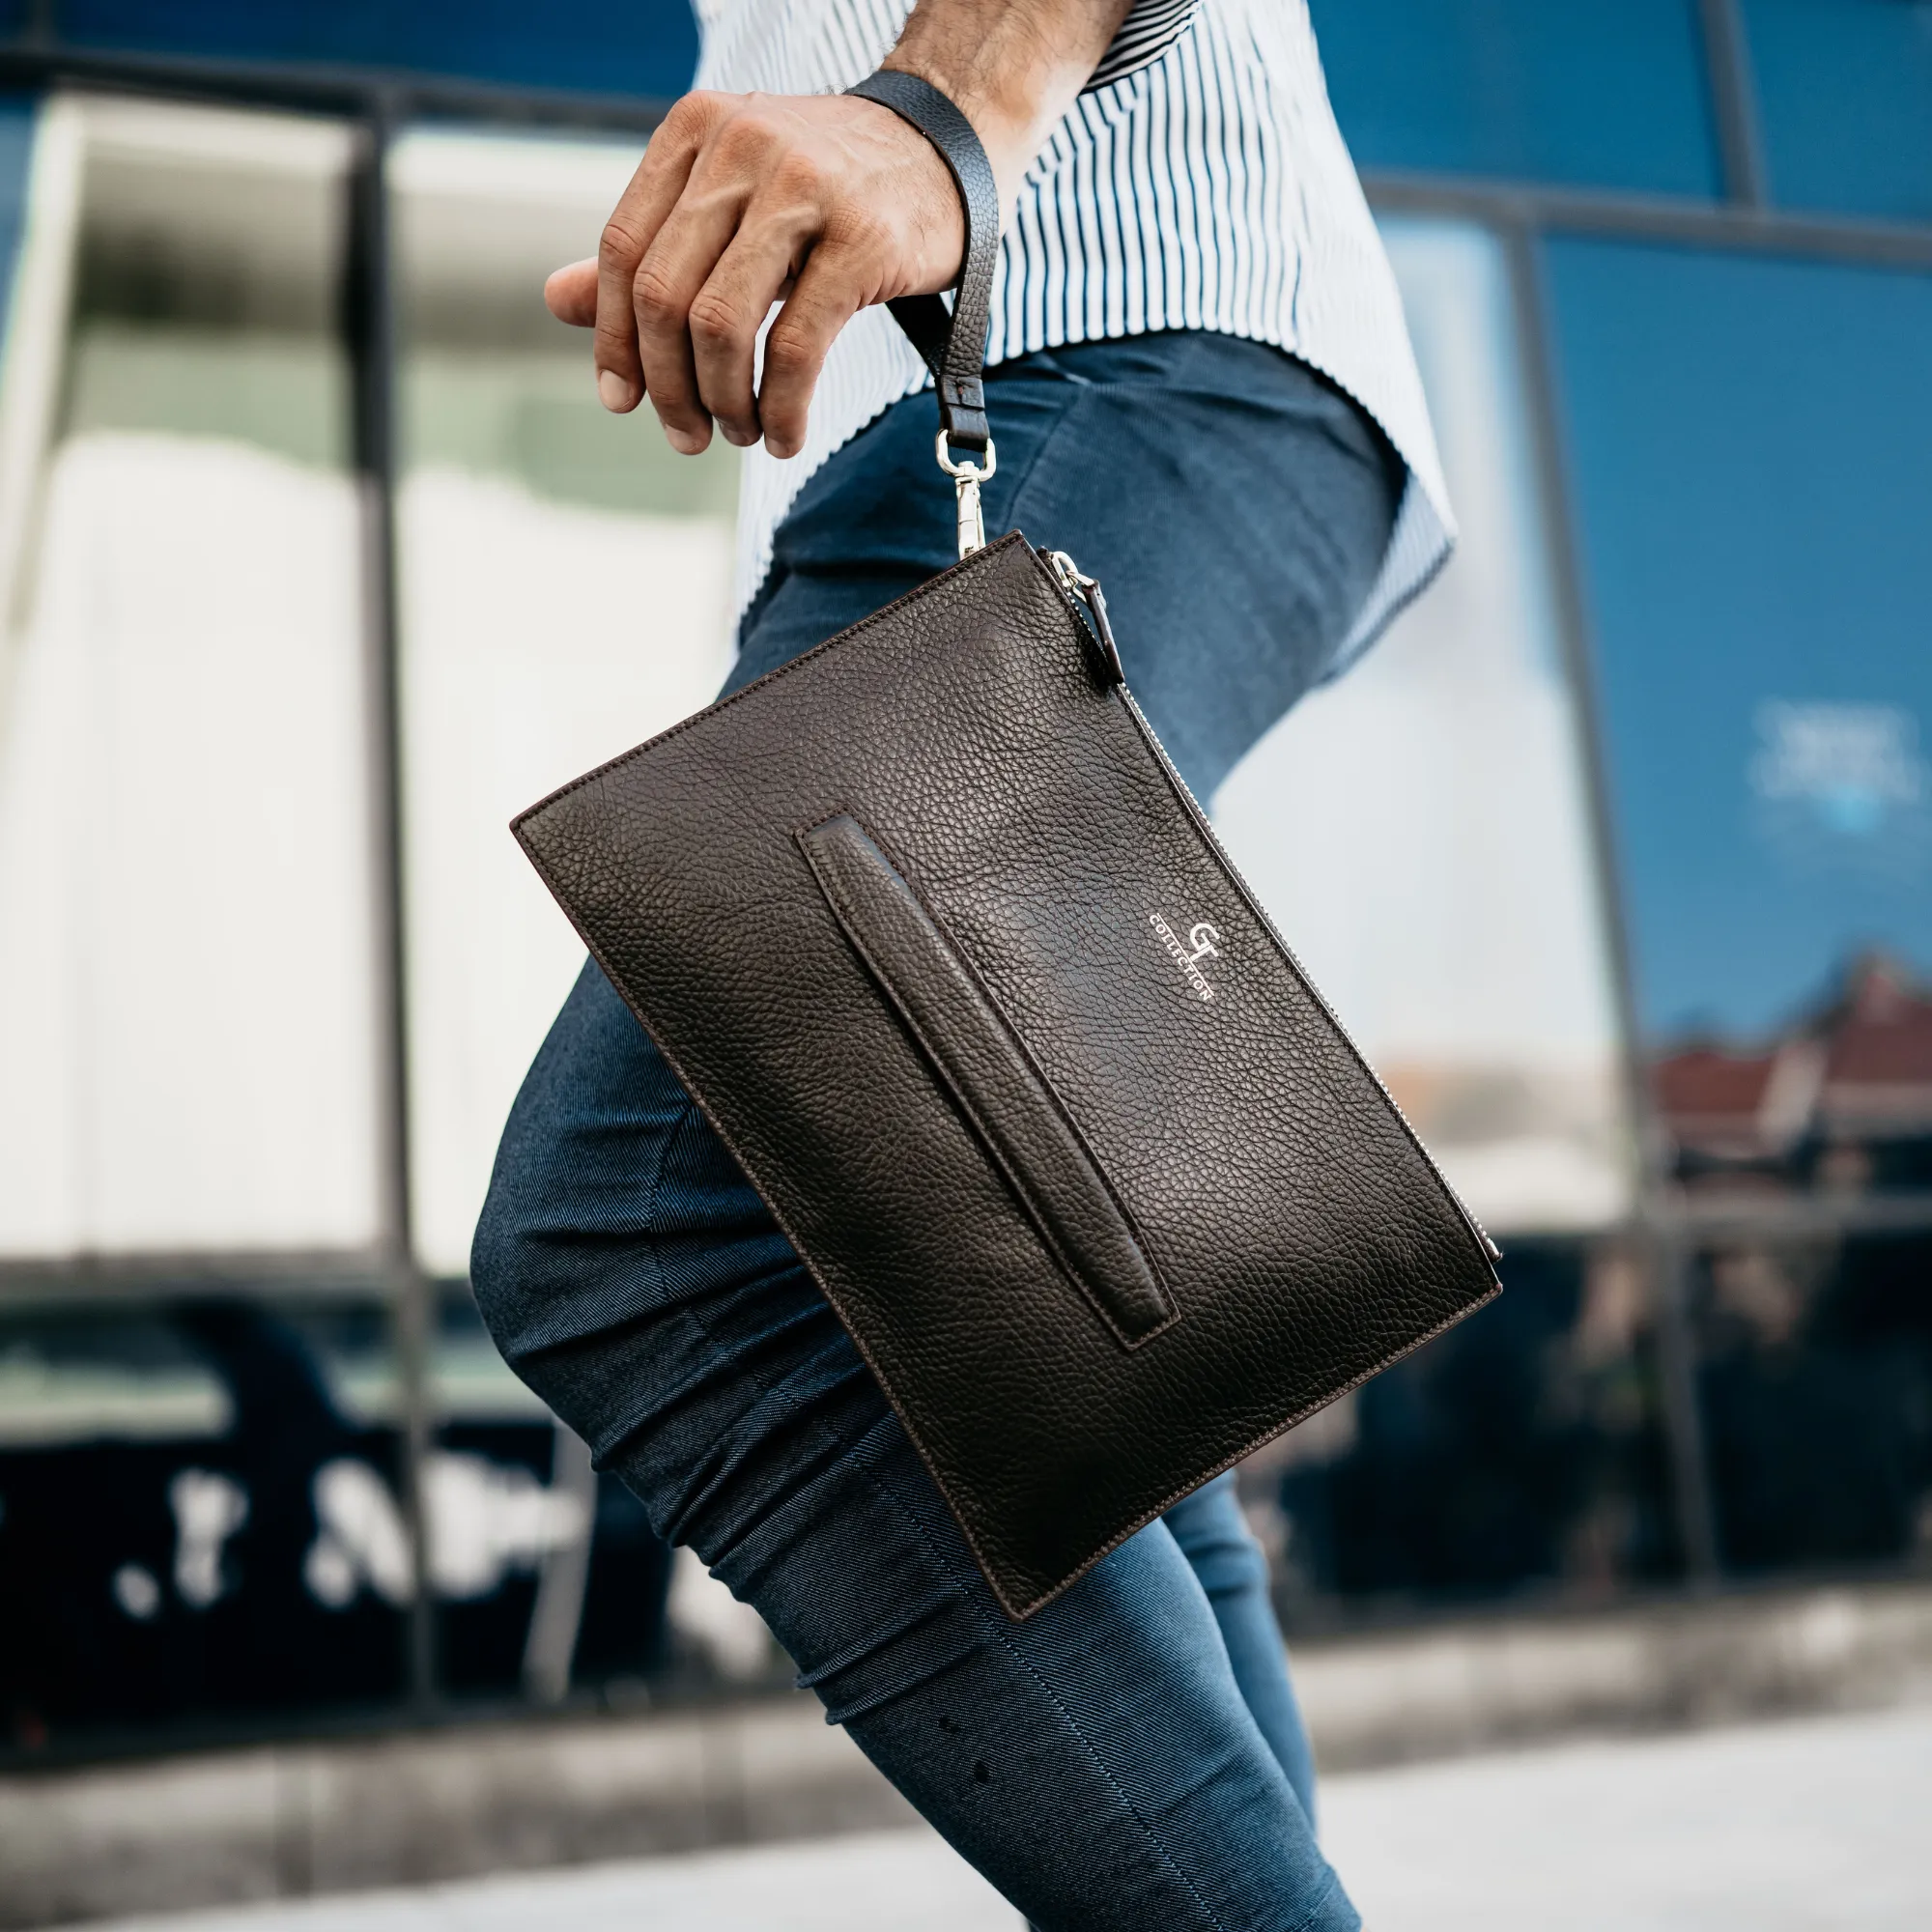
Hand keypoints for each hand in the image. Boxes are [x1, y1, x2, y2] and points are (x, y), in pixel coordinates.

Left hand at [544, 90, 966, 459]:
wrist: (943, 151)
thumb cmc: (825, 191)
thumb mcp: (730, 206)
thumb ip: (653, 252)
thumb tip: (556, 302)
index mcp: (695, 131)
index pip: (626, 250)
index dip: (616, 339)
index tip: (623, 402)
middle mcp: (741, 146)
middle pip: (667, 295)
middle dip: (669, 386)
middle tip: (687, 435)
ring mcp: (804, 189)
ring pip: (723, 325)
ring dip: (725, 402)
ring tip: (741, 432)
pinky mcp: (862, 240)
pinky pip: (797, 349)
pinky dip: (781, 409)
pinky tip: (784, 435)